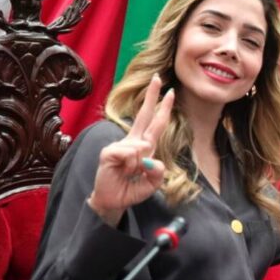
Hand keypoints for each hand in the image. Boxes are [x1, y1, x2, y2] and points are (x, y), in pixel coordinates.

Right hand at [88, 75, 174, 226]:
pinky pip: (129, 153)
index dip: (163, 109)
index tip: (170, 93)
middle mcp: (133, 142)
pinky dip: (130, 165)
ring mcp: (120, 146)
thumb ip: (157, 172)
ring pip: (141, 147)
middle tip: (158, 77)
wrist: (113, 202)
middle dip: (151, 96)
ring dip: (139, 165)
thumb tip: (149, 157)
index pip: (156, 124)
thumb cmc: (131, 190)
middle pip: (143, 115)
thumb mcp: (152, 184)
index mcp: (144, 146)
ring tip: (130, 174)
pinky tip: (122, 171)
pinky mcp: (109, 152)